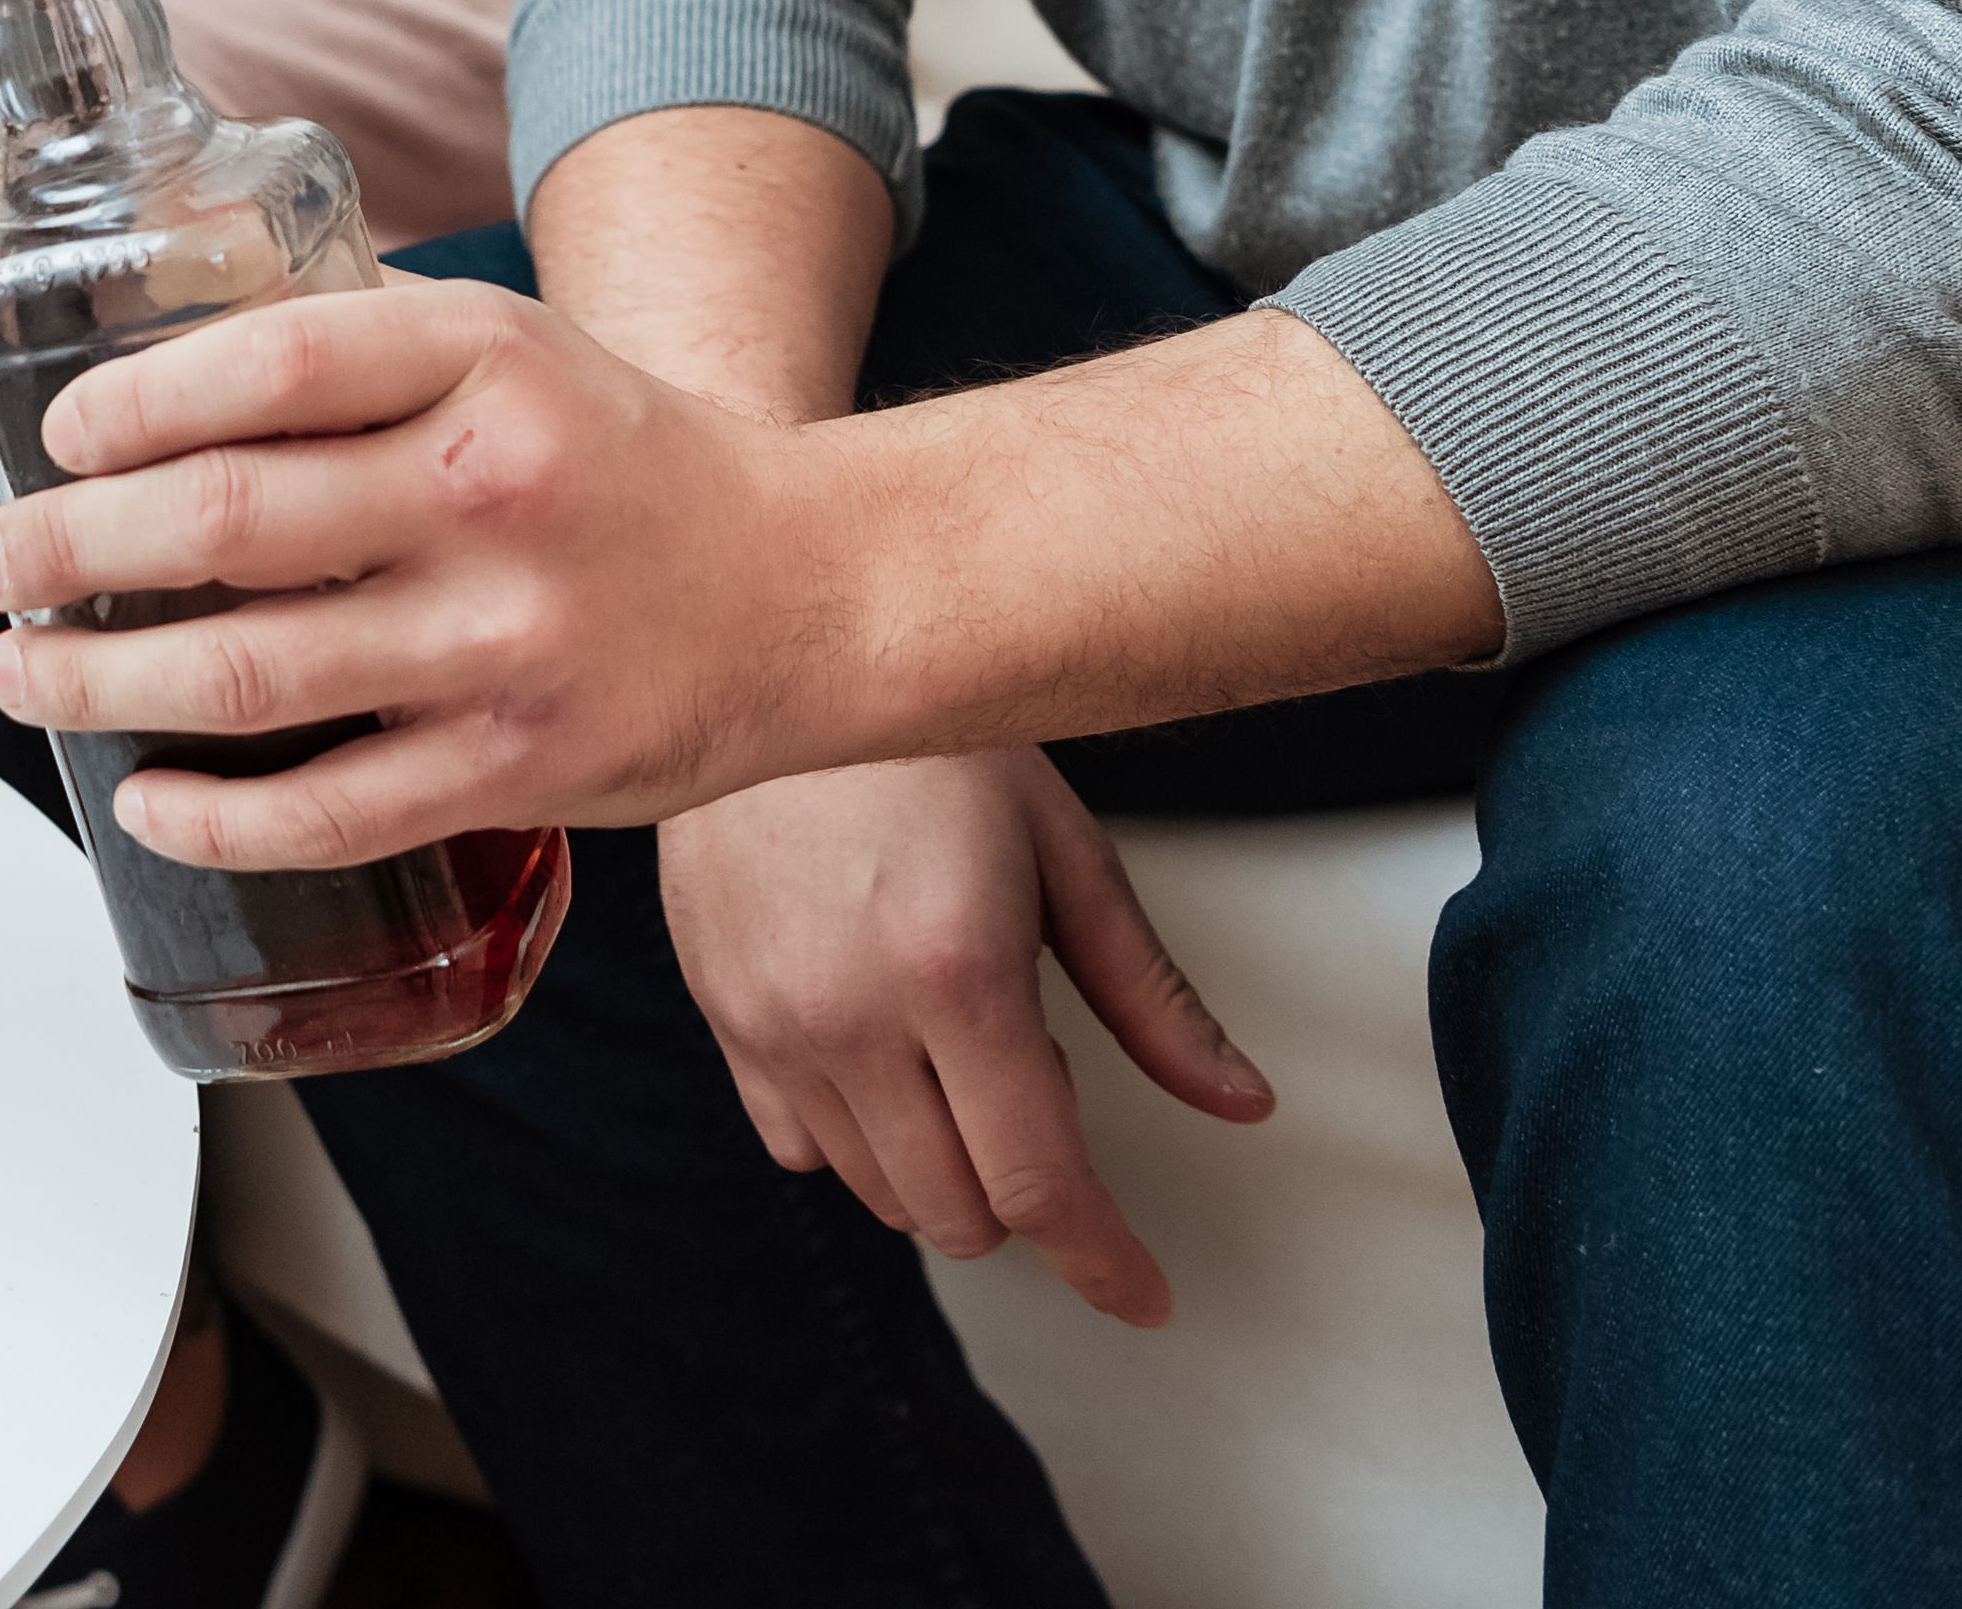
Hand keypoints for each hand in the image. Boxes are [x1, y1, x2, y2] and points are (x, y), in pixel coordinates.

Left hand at [0, 270, 1498, 849]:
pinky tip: (144, 799)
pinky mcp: (520, 768)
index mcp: (485, 367)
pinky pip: (331, 808)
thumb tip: (160, 359)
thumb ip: (358, 346)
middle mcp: (491, 498)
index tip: (61, 437)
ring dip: (104, 681)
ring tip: (21, 671)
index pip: (270, 365)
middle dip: (72, 551)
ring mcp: (504, 646)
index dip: (137, 404)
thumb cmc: (623, 463)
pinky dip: (216, 815)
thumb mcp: (510, 347)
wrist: (813, 592)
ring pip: (253, 675)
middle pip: (228, 526)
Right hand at [661, 754, 1268, 1325]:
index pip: (1037, 1184)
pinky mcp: (718, 1014)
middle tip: (1042, 1083)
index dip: (1102, 1261)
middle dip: (1027, 1197)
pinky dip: (859, 1139)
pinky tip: (884, 1053)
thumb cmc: (930, 744)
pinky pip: (796, 1147)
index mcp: (959, 974)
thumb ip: (1153, 998)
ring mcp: (772, 1022)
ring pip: (879, 1193)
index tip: (1143, 1296)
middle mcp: (852, 1015)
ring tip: (960, 1049)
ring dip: (944, 1169)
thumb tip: (1243, 1103)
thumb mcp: (1066, 853)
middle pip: (959, 1213)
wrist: (768, 666)